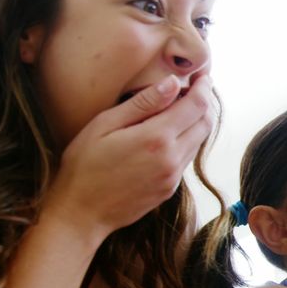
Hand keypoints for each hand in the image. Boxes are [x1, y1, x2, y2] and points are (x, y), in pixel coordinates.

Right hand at [43, 73, 216, 240]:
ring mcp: (173, 177)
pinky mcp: (170, 189)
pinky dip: (186, 140)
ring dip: (197, 122)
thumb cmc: (84, 165)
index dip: (203, 86)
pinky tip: (168, 133)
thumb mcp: (105, 125)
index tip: (203, 75)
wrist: (81, 212)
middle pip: (205, 123)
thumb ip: (143, 103)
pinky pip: (187, 158)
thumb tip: (173, 83)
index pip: (196, 105)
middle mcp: (172, 158)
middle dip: (204, 102)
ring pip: (199, 141)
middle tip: (195, 87)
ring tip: (181, 107)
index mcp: (156, 138)